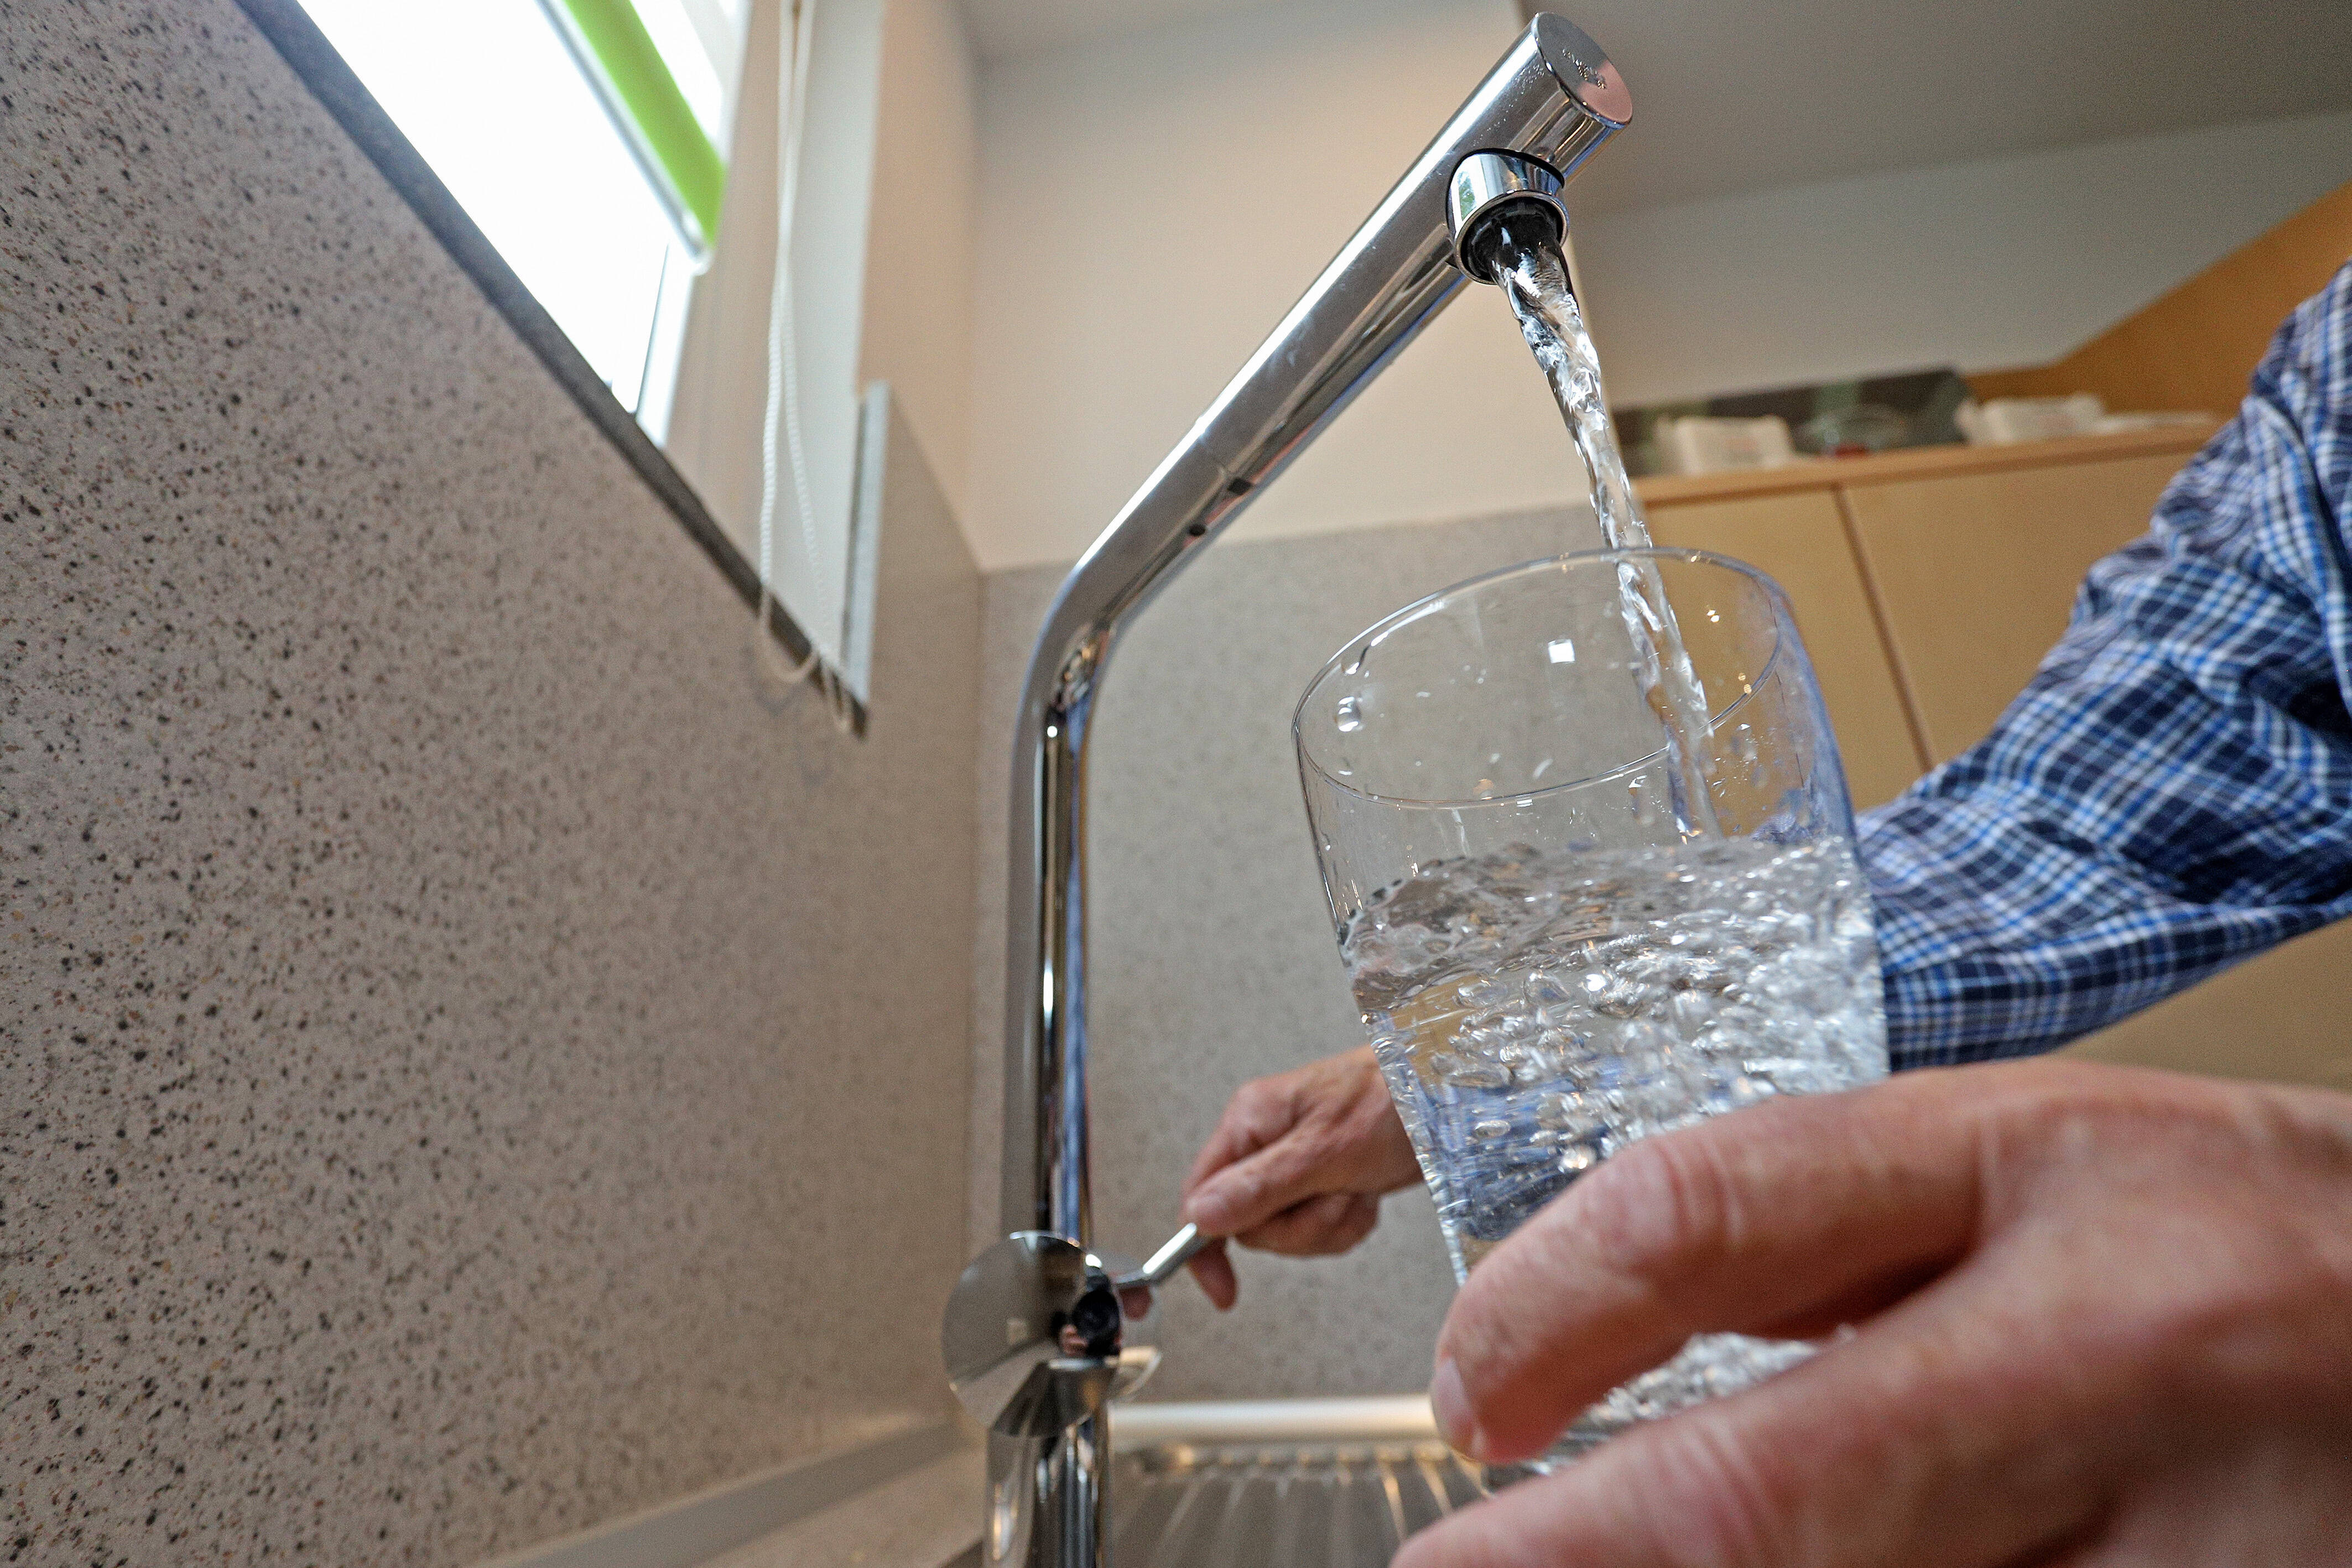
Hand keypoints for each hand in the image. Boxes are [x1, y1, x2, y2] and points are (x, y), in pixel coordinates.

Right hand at [1178, 1046, 1424, 1308]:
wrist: (1446, 1097)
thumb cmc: (1392, 1098)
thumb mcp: (1326, 1149)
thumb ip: (1260, 1186)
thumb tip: (1201, 1217)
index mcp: (1251, 1122)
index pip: (1200, 1194)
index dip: (1204, 1244)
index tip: (1222, 1287)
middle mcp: (1266, 1144)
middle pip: (1251, 1225)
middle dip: (1299, 1225)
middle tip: (1332, 1195)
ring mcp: (1295, 1165)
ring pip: (1289, 1232)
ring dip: (1330, 1223)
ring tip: (1355, 1188)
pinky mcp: (1323, 1182)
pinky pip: (1321, 1230)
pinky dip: (1349, 1222)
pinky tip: (1366, 1193)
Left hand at [1401, 1060, 2351, 1567]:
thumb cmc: (2253, 1258)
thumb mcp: (2046, 1176)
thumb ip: (1836, 1251)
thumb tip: (1600, 1354)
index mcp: (2044, 1164)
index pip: (1707, 1213)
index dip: (1537, 1316)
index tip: (1468, 1395)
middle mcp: (2116, 1353)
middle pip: (1761, 1494)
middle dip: (1572, 1556)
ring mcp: (2206, 1547)